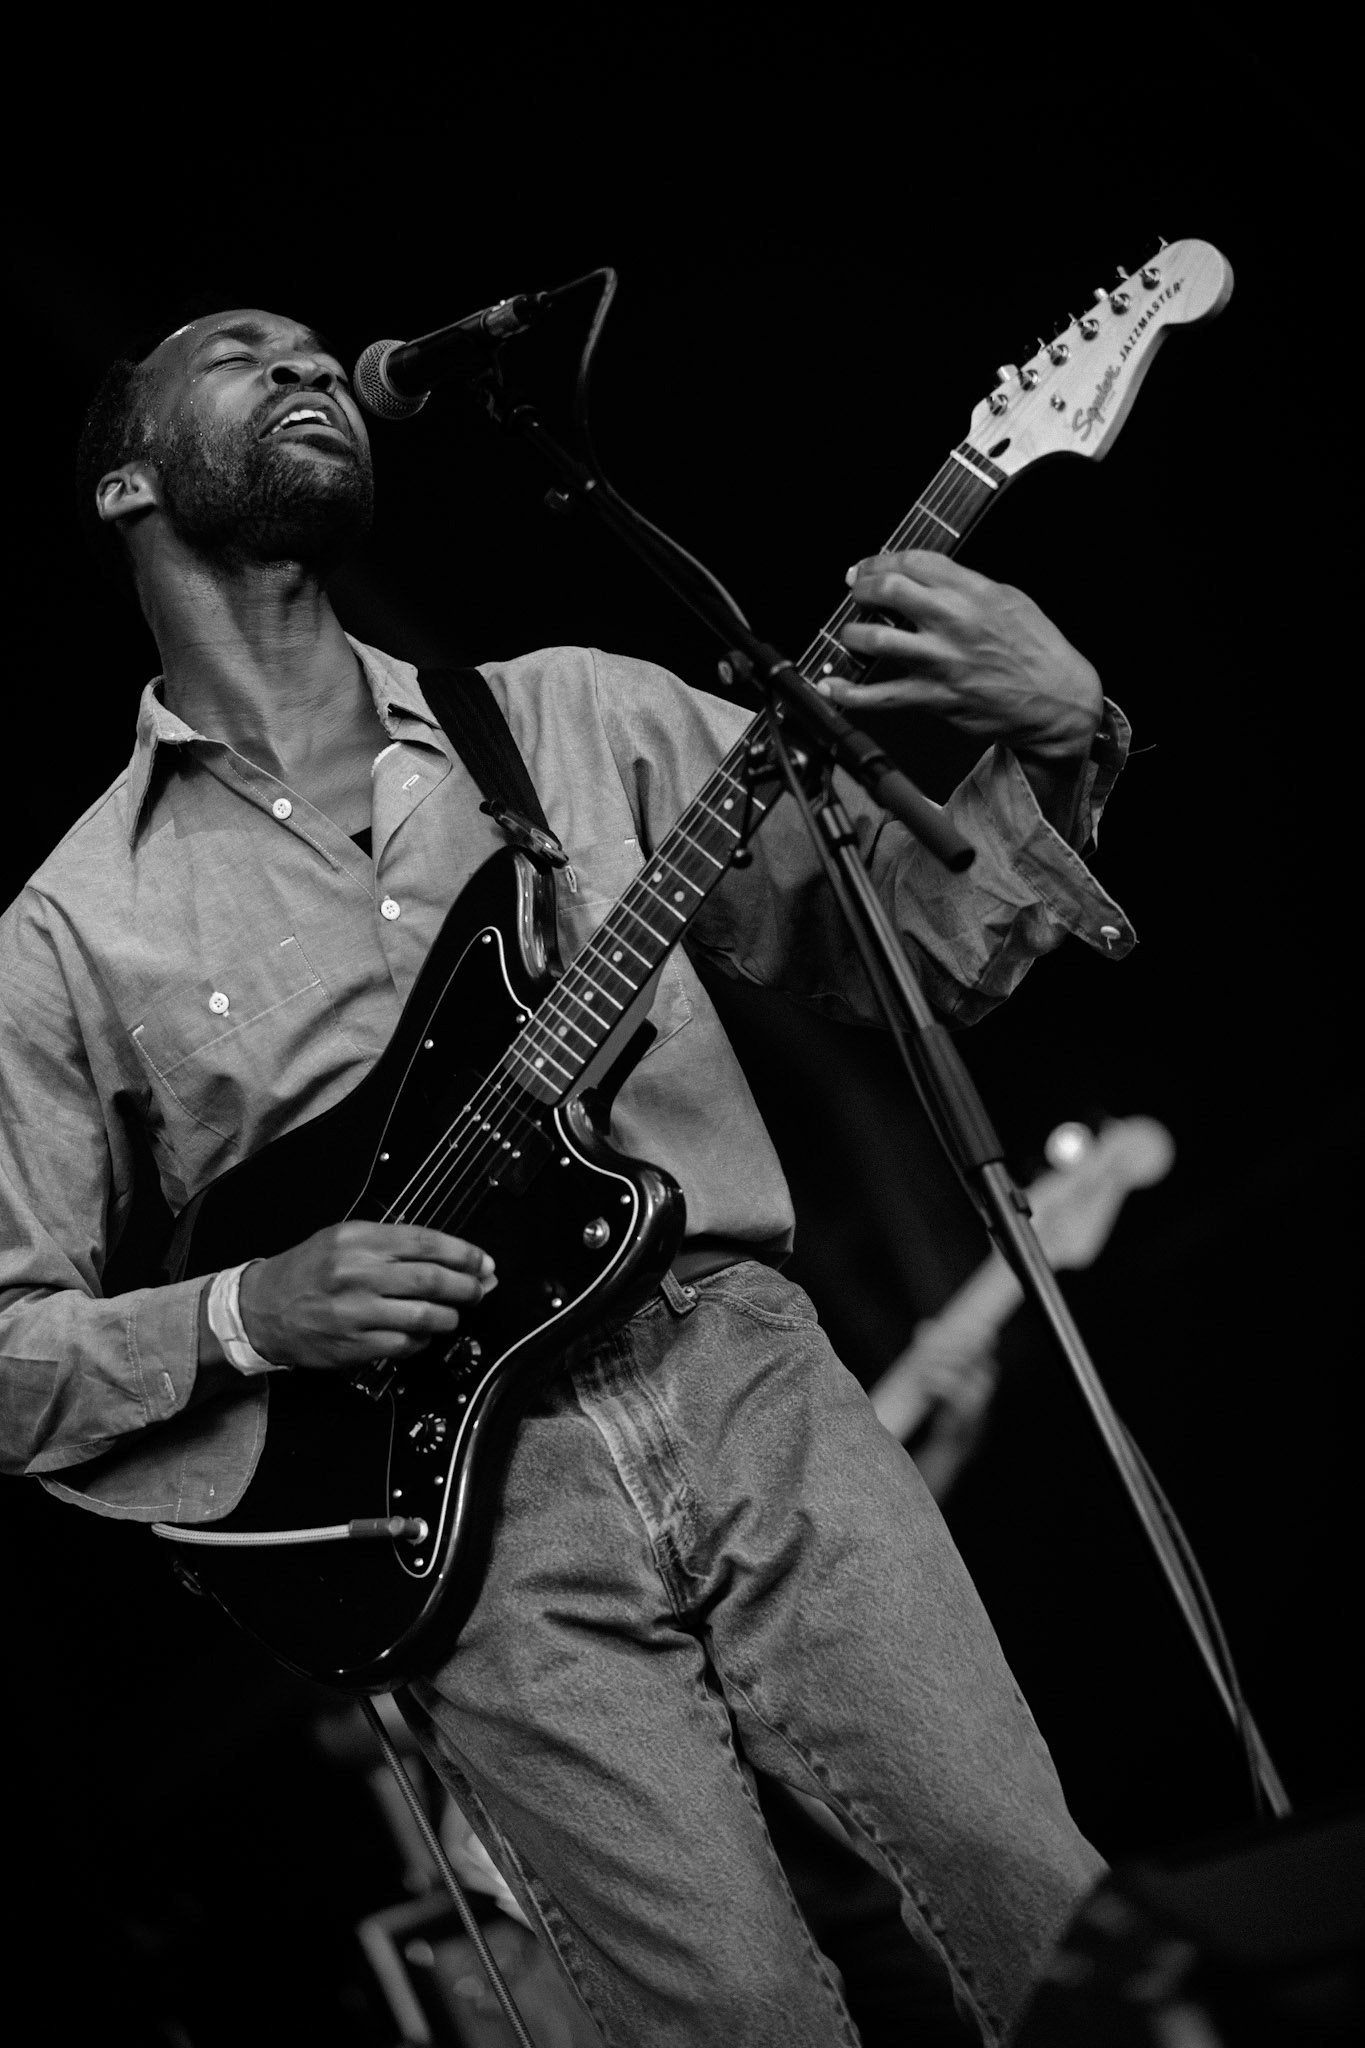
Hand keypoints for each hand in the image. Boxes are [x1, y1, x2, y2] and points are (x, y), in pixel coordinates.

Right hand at [238, 1221, 495, 1369]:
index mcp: (358, 1240)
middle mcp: (358, 1274)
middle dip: (468, 1286)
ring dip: (450, 1316)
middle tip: (480, 1289)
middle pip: (433, 1280)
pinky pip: (406, 1345)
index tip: (484, 1262)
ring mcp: (356, 1312)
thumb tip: (451, 1256)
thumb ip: (394, 1244)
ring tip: (454, 1313)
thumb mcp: (344, 1238)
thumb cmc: (308, 1271)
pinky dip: (423, 1341)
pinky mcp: (355, 1346)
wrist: (263, 1308)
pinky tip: (423, 1334)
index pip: (426, 1242)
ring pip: (425, 1316)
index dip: (464, 1254)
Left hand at [828, 550, 1102, 762]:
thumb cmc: (1037, 650)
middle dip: (862, 587)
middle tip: (856, 592)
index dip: (881, 560)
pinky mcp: (935, 697)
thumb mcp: (1009, 599)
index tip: (869, 567)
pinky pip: (881, 696)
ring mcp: (941, 662)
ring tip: (850, 634)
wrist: (1057, 701)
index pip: (913, 561)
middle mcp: (954, 623)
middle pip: (888, 590)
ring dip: (851, 634)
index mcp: (974, 592)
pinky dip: (849, 693)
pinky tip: (830, 686)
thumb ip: (966, 585)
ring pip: (875, 640)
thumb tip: (926, 576)